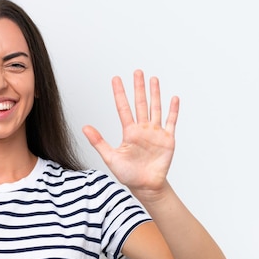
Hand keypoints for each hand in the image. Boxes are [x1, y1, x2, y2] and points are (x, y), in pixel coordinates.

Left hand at [83, 69, 178, 194]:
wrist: (146, 186)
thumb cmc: (128, 174)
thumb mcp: (110, 157)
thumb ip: (98, 142)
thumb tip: (85, 128)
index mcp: (129, 132)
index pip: (123, 108)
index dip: (120, 93)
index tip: (116, 79)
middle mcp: (142, 129)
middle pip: (140, 103)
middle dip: (139, 88)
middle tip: (137, 71)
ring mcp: (155, 133)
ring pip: (155, 108)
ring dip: (155, 94)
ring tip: (153, 79)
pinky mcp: (167, 139)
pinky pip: (171, 122)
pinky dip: (173, 110)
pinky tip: (173, 98)